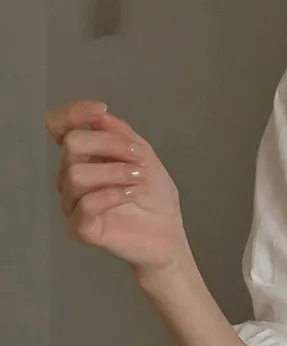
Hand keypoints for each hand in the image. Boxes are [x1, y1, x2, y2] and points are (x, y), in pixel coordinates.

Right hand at [46, 100, 189, 279]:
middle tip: (139, 157)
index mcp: (83, 158)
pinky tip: (130, 195)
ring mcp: (73, 204)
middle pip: (71, 144)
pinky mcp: (80, 228)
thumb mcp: (143, 156)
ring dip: (113, 171)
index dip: (73, 113)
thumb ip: (119, 133)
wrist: (168, 235)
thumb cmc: (154, 197)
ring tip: (138, 178)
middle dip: (109, 145)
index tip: (101, 110)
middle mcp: (71, 178)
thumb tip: (98, 115)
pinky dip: (111, 194)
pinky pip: (86, 203)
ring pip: (76, 174)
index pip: (58, 128)